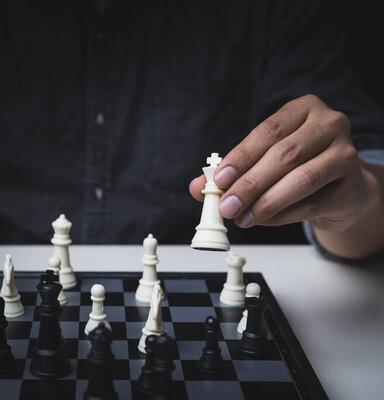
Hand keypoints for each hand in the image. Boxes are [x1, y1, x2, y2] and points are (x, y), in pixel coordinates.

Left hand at [189, 94, 374, 233]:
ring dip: (265, 202)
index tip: (219, 179)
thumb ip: (230, 172)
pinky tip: (263, 220)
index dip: (241, 156)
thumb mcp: (262, 160)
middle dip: (250, 184)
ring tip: (241, 218)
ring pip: (301, 180)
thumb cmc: (297, 165)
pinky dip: (282, 215)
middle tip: (226, 205)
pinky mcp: (352, 187)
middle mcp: (330, 125)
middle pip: (284, 155)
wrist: (342, 187)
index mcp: (304, 109)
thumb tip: (197, 188)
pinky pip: (312, 204)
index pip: (268, 131)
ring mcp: (346, 155)